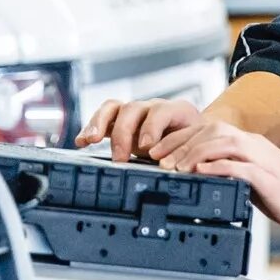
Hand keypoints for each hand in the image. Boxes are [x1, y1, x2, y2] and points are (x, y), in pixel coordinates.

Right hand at [76, 97, 201, 162]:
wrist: (195, 136)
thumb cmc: (197, 143)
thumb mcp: (198, 148)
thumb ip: (189, 156)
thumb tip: (180, 172)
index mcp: (177, 111)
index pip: (161, 111)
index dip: (152, 127)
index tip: (146, 147)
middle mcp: (153, 108)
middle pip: (133, 108)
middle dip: (123, 133)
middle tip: (120, 157)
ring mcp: (136, 114)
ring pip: (113, 108)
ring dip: (99, 123)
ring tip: (90, 140)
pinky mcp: (122, 122)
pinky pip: (103, 118)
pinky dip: (90, 128)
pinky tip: (81, 142)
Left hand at [155, 124, 279, 248]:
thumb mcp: (255, 184)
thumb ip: (233, 176)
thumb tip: (203, 177)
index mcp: (252, 146)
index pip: (209, 130)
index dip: (180, 138)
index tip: (158, 151)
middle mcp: (257, 147)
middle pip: (211, 130)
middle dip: (179, 142)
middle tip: (156, 158)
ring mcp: (265, 161)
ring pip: (222, 142)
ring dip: (193, 152)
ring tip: (172, 166)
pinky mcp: (271, 179)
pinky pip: (241, 165)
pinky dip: (219, 166)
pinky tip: (201, 172)